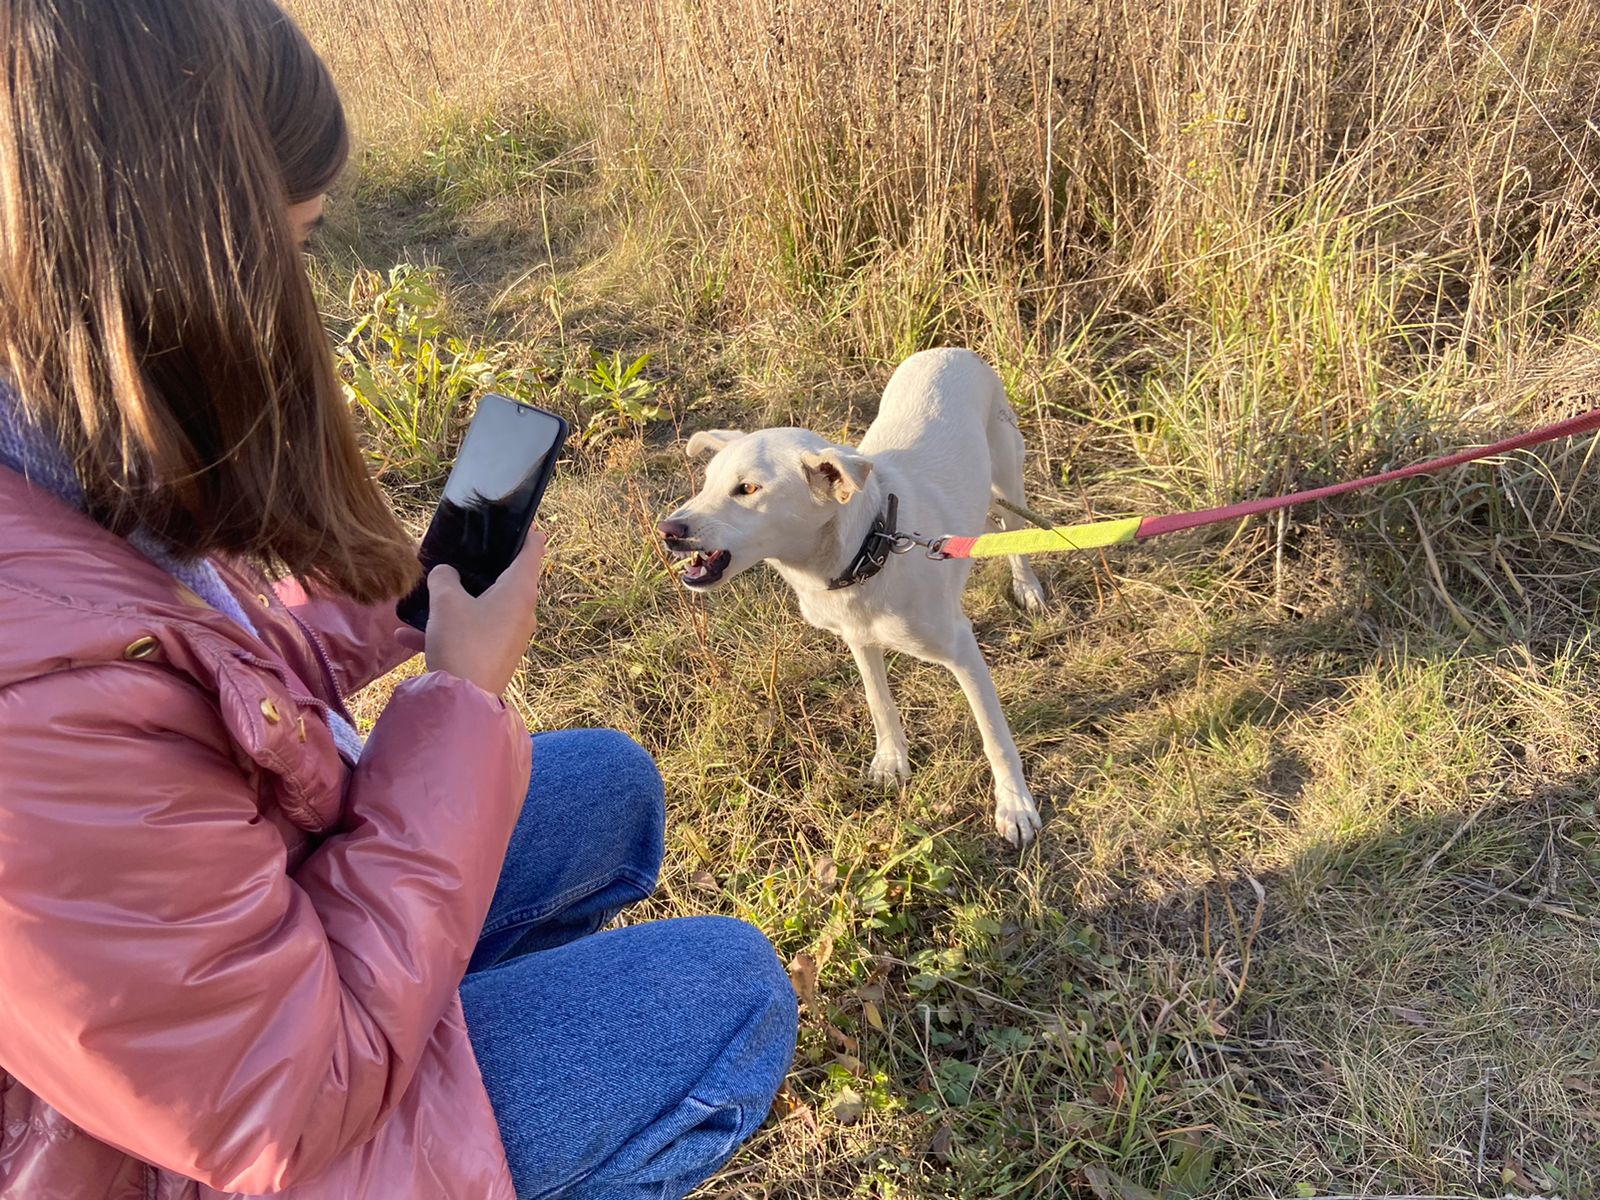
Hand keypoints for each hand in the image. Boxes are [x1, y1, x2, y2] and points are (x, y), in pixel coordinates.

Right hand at [394, 531, 546, 695]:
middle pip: (506, 579)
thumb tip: (445, 574)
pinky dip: (445, 632)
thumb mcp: (446, 603)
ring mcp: (510, 636)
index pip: (533, 550)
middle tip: (461, 551)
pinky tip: (404, 637)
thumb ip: (444, 579)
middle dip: (481, 567)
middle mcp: (522, 612)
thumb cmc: (462, 642)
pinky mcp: (494, 655)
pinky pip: (470, 635)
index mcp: (519, 591)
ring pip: (482, 609)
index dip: (527, 531)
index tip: (516, 518)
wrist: (462, 701)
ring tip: (424, 597)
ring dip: (454, 604)